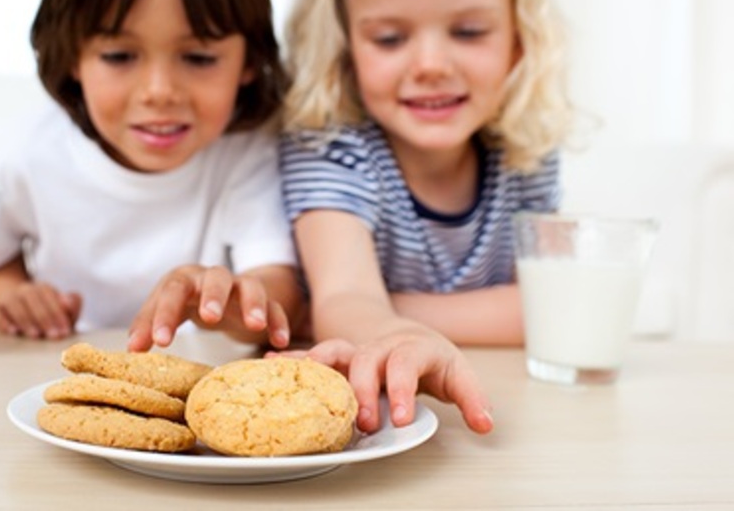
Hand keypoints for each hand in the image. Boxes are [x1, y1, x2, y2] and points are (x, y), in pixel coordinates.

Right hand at [0, 281, 80, 339]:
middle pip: (33, 299)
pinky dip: (3, 321)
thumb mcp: (61, 307)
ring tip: (35, 335)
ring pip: (15, 305)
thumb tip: (71, 302)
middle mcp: (25, 290)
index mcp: (43, 288)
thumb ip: (72, 304)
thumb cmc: (46, 310)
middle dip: (45, 318)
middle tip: (53, 335)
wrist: (16, 301)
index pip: (50, 296)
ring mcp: (9, 298)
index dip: (58, 313)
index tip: (65, 330)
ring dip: (26, 320)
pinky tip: (13, 331)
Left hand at [127, 265, 289, 350]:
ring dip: (253, 304)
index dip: (165, 315)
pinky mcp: (265, 300)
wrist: (222, 291)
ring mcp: (242, 287)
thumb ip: (148, 326)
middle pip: (216, 278)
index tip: (160, 343)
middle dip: (214, 296)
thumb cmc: (188, 301)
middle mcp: (214, 278)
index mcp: (186, 279)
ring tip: (255, 325)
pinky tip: (279, 342)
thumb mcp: (167, 310)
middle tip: (210, 317)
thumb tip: (132, 350)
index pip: (173, 290)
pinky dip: (278, 322)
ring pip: (251, 287)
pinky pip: (275, 307)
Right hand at [268, 334, 492, 434]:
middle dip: (363, 391)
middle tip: (364, 423)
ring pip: (335, 350)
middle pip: (368, 359)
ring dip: (318, 365)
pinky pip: (311, 355)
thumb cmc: (432, 359)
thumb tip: (485, 424)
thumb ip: (471, 399)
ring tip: (298, 377)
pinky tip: (270, 363)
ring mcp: (357, 349)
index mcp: (414, 347)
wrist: (406, 332)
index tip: (400, 419)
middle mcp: (382, 345)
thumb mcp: (457, 375)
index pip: (407, 363)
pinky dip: (291, 359)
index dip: (402, 389)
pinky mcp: (337, 358)